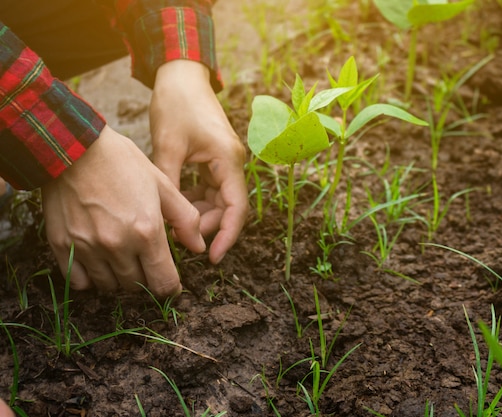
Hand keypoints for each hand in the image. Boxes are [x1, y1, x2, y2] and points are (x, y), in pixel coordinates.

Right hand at [41, 126, 205, 296]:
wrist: (74, 148)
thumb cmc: (123, 163)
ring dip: (119, 278)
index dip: (170, 287)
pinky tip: (98, 261)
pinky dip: (91, 278)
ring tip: (122, 257)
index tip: (170, 282)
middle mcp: (117, 245)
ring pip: (109, 286)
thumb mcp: (163, 186)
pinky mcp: (62, 245)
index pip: (163, 283)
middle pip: (137, 286)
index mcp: (147, 231)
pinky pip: (80, 282)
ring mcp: (87, 247)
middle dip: (145, 278)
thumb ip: (185, 219)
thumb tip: (198, 247)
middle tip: (145, 260)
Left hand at [150, 60, 247, 263]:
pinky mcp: (214, 159)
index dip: (227, 236)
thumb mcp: (167, 147)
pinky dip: (194, 200)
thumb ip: (171, 185)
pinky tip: (175, 204)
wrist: (180, 75)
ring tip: (173, 222)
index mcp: (228, 160)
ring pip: (218, 201)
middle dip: (206, 226)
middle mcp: (232, 164)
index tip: (212, 258)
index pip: (236, 208)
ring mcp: (224, 162)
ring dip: (199, 214)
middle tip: (177, 238)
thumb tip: (167, 222)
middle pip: (228, 208)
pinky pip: (209, 189)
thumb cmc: (176, 105)